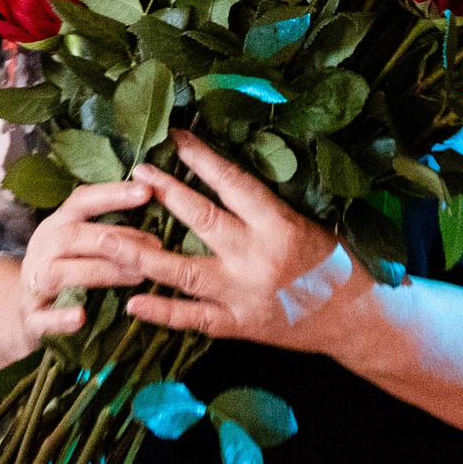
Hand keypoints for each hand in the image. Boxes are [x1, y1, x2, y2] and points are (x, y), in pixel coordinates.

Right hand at [14, 176, 162, 346]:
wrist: (26, 312)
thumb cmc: (64, 270)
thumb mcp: (77, 243)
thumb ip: (106, 227)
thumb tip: (153, 202)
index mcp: (56, 226)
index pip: (80, 202)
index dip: (112, 195)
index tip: (146, 191)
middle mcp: (42, 249)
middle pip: (71, 236)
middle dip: (114, 239)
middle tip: (155, 245)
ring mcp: (33, 283)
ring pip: (58, 273)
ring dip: (99, 272)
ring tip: (137, 275)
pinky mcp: (31, 318)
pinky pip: (42, 318)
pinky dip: (60, 318)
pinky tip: (81, 317)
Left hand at [117, 131, 357, 352]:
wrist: (355, 320)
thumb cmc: (333, 264)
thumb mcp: (307, 223)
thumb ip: (264, 207)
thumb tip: (219, 175)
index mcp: (279, 226)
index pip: (233, 183)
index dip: (202, 158)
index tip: (175, 137)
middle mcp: (257, 258)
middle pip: (202, 220)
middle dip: (166, 194)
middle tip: (135, 172)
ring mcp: (243, 296)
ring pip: (184, 273)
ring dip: (142, 256)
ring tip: (106, 239)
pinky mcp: (238, 327)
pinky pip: (193, 320)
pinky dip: (162, 313)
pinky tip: (132, 305)